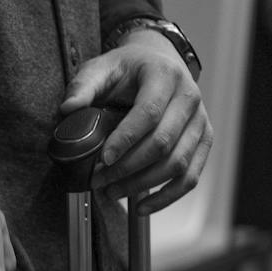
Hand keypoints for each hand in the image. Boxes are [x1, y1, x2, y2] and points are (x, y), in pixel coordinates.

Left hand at [60, 28, 213, 213]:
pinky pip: (190, 176)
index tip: (103, 158)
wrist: (159, 62)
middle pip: (163, 143)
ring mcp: (200, 121)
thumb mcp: (102, 67)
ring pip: (177, 163)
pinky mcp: (203, 141)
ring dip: (143, 184)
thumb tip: (68, 109)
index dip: (126, 139)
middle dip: (128, 168)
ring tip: (112, 192)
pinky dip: (167, 197)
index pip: (150, 112)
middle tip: (99, 180)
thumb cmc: (129, 68)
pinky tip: (142, 208)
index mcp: (165, 76)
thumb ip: (84, 85)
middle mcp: (190, 98)